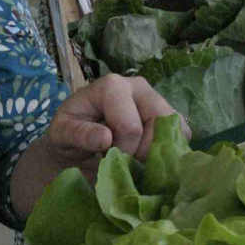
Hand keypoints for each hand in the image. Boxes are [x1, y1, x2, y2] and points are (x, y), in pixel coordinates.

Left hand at [10, 74, 188, 217]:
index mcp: (112, 86)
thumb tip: (106, 138)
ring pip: (175, 130)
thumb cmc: (69, 133)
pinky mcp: (169, 113)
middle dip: (141, 151)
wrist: (76, 137)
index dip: (122, 150)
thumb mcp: (62, 134)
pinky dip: (168, 151)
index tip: (107, 156)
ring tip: (134, 156)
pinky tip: (147, 156)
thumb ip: (79, 134)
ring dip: (156, 152)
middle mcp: (138, 86)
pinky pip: (183, 134)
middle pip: (158, 125)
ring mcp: (157, 98)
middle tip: (122, 158)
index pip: (130, 127)